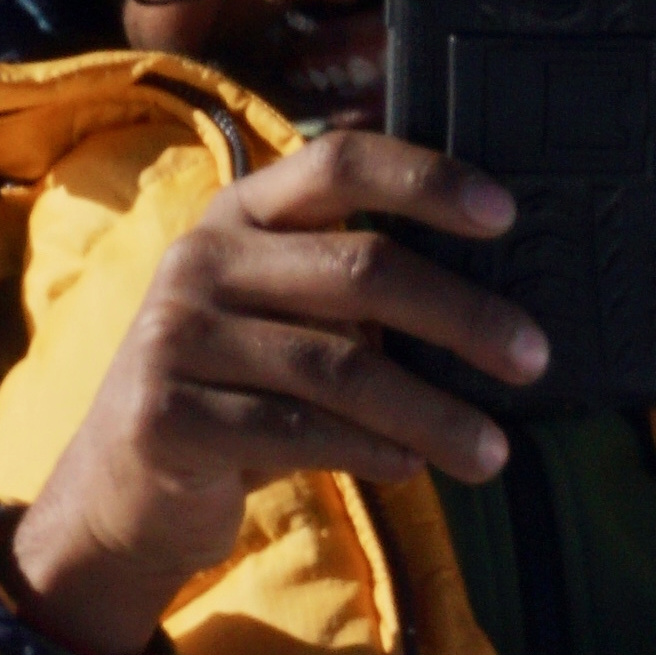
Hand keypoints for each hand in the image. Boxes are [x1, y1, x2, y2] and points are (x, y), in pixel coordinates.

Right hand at [3, 132, 543, 654]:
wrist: (123, 489)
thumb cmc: (233, 396)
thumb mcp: (279, 322)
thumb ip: (350, 296)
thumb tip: (489, 308)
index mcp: (238, 215)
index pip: (338, 165)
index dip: (426, 180)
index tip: (505, 214)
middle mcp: (201, 261)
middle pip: (359, 271)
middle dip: (460, 315)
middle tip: (532, 357)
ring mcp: (177, 338)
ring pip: (338, 368)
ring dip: (432, 412)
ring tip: (492, 450)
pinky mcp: (168, 416)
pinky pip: (299, 432)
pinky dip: (372, 452)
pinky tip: (414, 467)